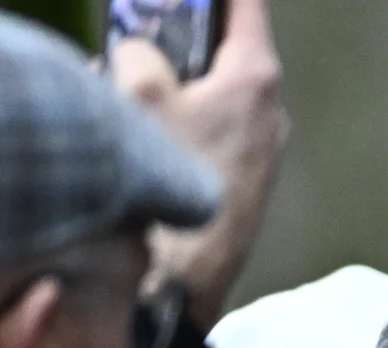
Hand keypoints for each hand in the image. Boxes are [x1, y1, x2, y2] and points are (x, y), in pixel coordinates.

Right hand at [108, 0, 285, 331]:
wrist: (181, 278)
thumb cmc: (169, 184)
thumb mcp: (137, 91)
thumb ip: (136, 50)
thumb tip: (137, 55)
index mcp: (254, 76)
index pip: (243, 1)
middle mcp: (268, 110)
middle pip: (216, 46)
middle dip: (170, 37)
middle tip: (132, 37)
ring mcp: (257, 146)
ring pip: (201, 90)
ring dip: (159, 85)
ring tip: (119, 100)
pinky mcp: (238, 178)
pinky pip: (200, 129)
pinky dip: (167, 121)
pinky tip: (134, 142)